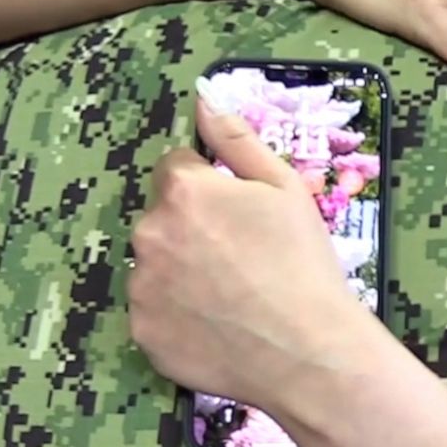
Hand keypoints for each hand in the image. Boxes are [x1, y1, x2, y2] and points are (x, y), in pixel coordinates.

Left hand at [129, 98, 365, 408]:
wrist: (306, 348)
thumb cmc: (301, 260)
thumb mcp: (284, 187)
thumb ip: (236, 139)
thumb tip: (203, 97)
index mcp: (182, 191)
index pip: (175, 167)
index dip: (209, 185)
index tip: (238, 212)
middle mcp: (148, 233)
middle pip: (163, 217)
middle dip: (193, 227)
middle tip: (241, 255)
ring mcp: (141, 287)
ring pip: (157, 264)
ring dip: (181, 270)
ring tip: (232, 294)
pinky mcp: (142, 332)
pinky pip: (155, 311)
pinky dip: (178, 314)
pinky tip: (218, 323)